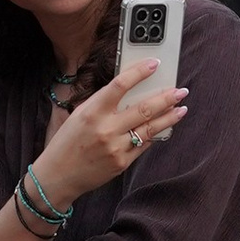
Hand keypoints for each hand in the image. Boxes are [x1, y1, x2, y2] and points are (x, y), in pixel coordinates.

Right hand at [34, 58, 190, 209]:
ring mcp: (116, 147)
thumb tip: (129, 89)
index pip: (120, 85)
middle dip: (166, 98)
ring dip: (169, 117)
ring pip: (150, 128)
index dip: (139, 72)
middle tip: (181, 90)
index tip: (154, 64)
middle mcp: (106, 128)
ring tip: (182, 108)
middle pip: (144, 108)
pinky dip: (154, 135)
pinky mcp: (122, 163)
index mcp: (92, 111)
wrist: (57, 176)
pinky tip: (164, 127)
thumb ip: (102, 103)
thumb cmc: (67, 142)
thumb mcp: (79, 115)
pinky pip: (143, 145)